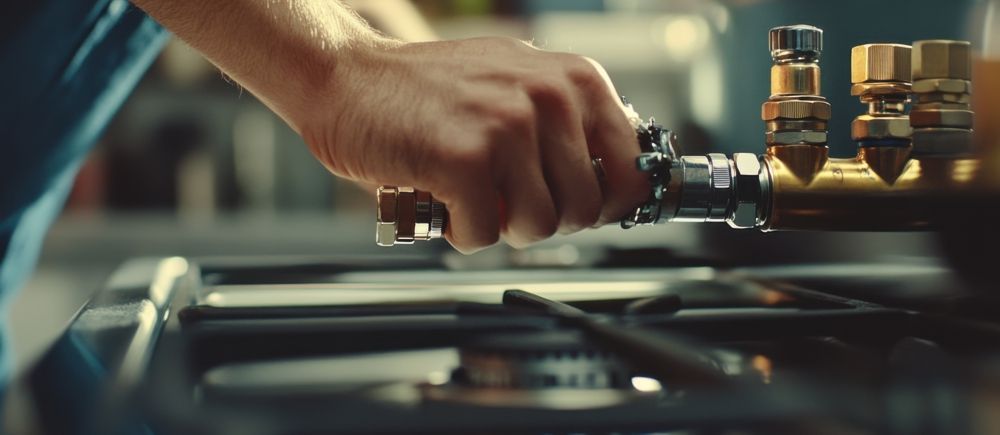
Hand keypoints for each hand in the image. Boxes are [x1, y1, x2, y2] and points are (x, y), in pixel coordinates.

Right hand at [300, 38, 648, 252]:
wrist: (349, 78)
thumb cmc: (430, 91)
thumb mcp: (519, 85)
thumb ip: (569, 127)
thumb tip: (616, 185)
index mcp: (575, 79)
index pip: (633, 171)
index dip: (605, 204)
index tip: (581, 210)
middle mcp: (550, 97)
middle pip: (585, 209)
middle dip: (544, 219)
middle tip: (506, 200)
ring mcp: (508, 126)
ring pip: (540, 227)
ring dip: (501, 226)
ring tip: (472, 194)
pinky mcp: (465, 159)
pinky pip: (485, 236)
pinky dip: (459, 231)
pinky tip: (442, 199)